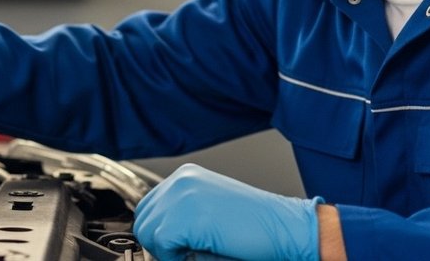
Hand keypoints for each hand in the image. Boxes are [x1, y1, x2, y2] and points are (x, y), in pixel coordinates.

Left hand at [133, 164, 320, 260]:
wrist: (286, 228)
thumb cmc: (256, 226)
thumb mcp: (209, 214)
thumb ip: (181, 217)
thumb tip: (158, 238)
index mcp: (187, 177)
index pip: (149, 206)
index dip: (159, 232)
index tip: (176, 246)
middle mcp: (181, 181)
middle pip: (144, 219)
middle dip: (160, 242)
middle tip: (185, 253)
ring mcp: (182, 196)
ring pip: (148, 232)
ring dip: (168, 250)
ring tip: (196, 252)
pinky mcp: (186, 217)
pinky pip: (161, 245)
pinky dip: (175, 257)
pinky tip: (201, 254)